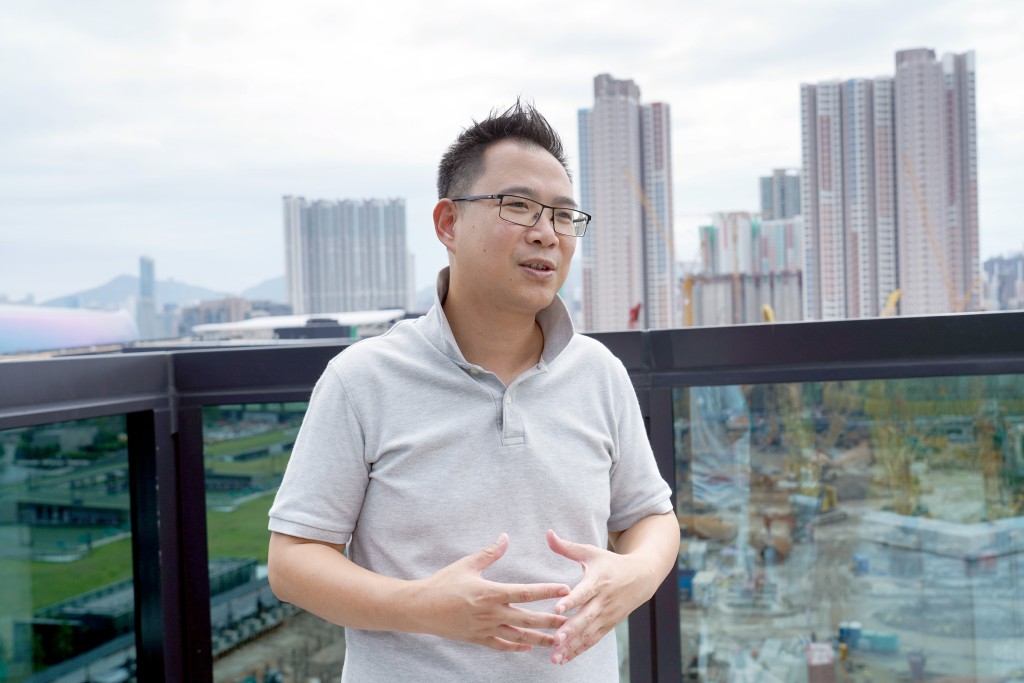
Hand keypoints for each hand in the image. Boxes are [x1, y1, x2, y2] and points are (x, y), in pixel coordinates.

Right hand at [410, 533, 569, 651]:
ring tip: (557, 640)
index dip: (547, 591)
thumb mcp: (467, 565)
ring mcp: (485, 629)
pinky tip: (528, 646)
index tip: (565, 590)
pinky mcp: (478, 639)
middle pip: (528, 618)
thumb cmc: (443, 583)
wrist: (421, 608)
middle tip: (570, 621)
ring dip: (539, 638)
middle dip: (550, 620)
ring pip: (518, 636)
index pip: (525, 593)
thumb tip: (506, 537)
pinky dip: (516, 646)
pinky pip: (502, 645)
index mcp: (491, 593)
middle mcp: (491, 613)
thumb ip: (489, 553)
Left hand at [546, 529, 658, 664]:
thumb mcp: (591, 552)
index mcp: (598, 581)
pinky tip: (564, 658)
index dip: (571, 600)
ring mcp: (607, 615)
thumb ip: (568, 547)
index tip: (558, 608)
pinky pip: (593, 640)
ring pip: (589, 633)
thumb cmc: (611, 563)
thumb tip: (548, 533)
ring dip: (572, 646)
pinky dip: (579, 650)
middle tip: (555, 639)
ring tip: (555, 657)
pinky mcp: (608, 625)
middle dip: (571, 629)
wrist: (642, 577)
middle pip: (586, 617)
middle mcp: (603, 601)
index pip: (583, 592)